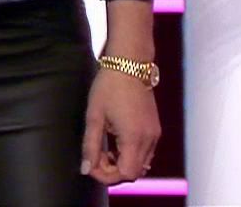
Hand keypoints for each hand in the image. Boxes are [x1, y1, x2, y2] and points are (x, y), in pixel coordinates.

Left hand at [82, 66, 159, 184]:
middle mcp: (149, 140)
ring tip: (104, 148)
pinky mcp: (154, 129)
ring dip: (122, 163)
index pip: (125, 174)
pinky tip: (115, 141)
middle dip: (113, 171)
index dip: (106, 176)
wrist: (129, 64)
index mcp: (134, 138)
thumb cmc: (109, 87)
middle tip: (95, 156)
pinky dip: (130, 154)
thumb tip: (86, 169)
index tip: (91, 165)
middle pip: (134, 172)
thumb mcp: (94, 116)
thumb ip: (90, 146)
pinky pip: (145, 153)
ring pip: (141, 164)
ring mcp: (154, 134)